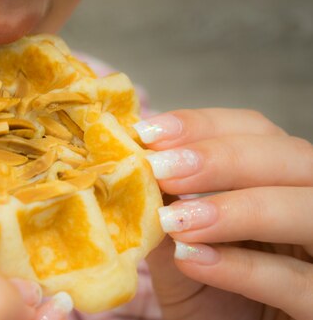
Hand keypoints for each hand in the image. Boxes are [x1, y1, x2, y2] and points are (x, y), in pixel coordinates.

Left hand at [133, 109, 312, 319]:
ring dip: (238, 207)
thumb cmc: (211, 297)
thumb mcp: (181, 246)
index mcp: (279, 182)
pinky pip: (300, 281)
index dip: (204, 125)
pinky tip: (193, 260)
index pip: (255, 131)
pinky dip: (246, 267)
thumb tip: (128, 162)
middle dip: (222, 158)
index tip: (149, 133)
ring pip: (309, 209)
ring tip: (175, 220)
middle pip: (292, 157)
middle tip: (162, 169)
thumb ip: (164, 207)